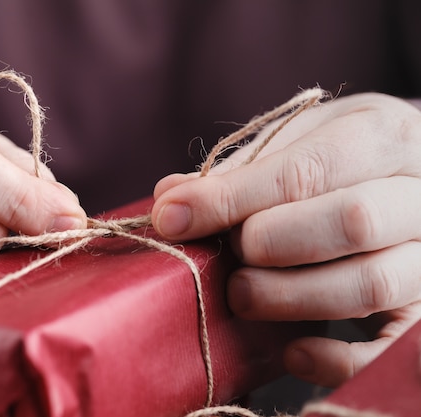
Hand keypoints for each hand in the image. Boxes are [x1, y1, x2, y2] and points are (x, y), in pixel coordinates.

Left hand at [151, 92, 420, 386]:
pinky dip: (340, 359)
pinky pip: (394, 345)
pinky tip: (292, 352)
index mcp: (383, 135)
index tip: (173, 216)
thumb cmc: (341, 159)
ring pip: (370, 282)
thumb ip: (241, 169)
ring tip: (241, 295)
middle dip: (271, 243)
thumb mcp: (300, 141)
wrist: (406, 178)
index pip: (307, 170)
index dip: (233, 198)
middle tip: (227, 256)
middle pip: (350, 221)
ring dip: (292, 296)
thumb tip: (170, 196)